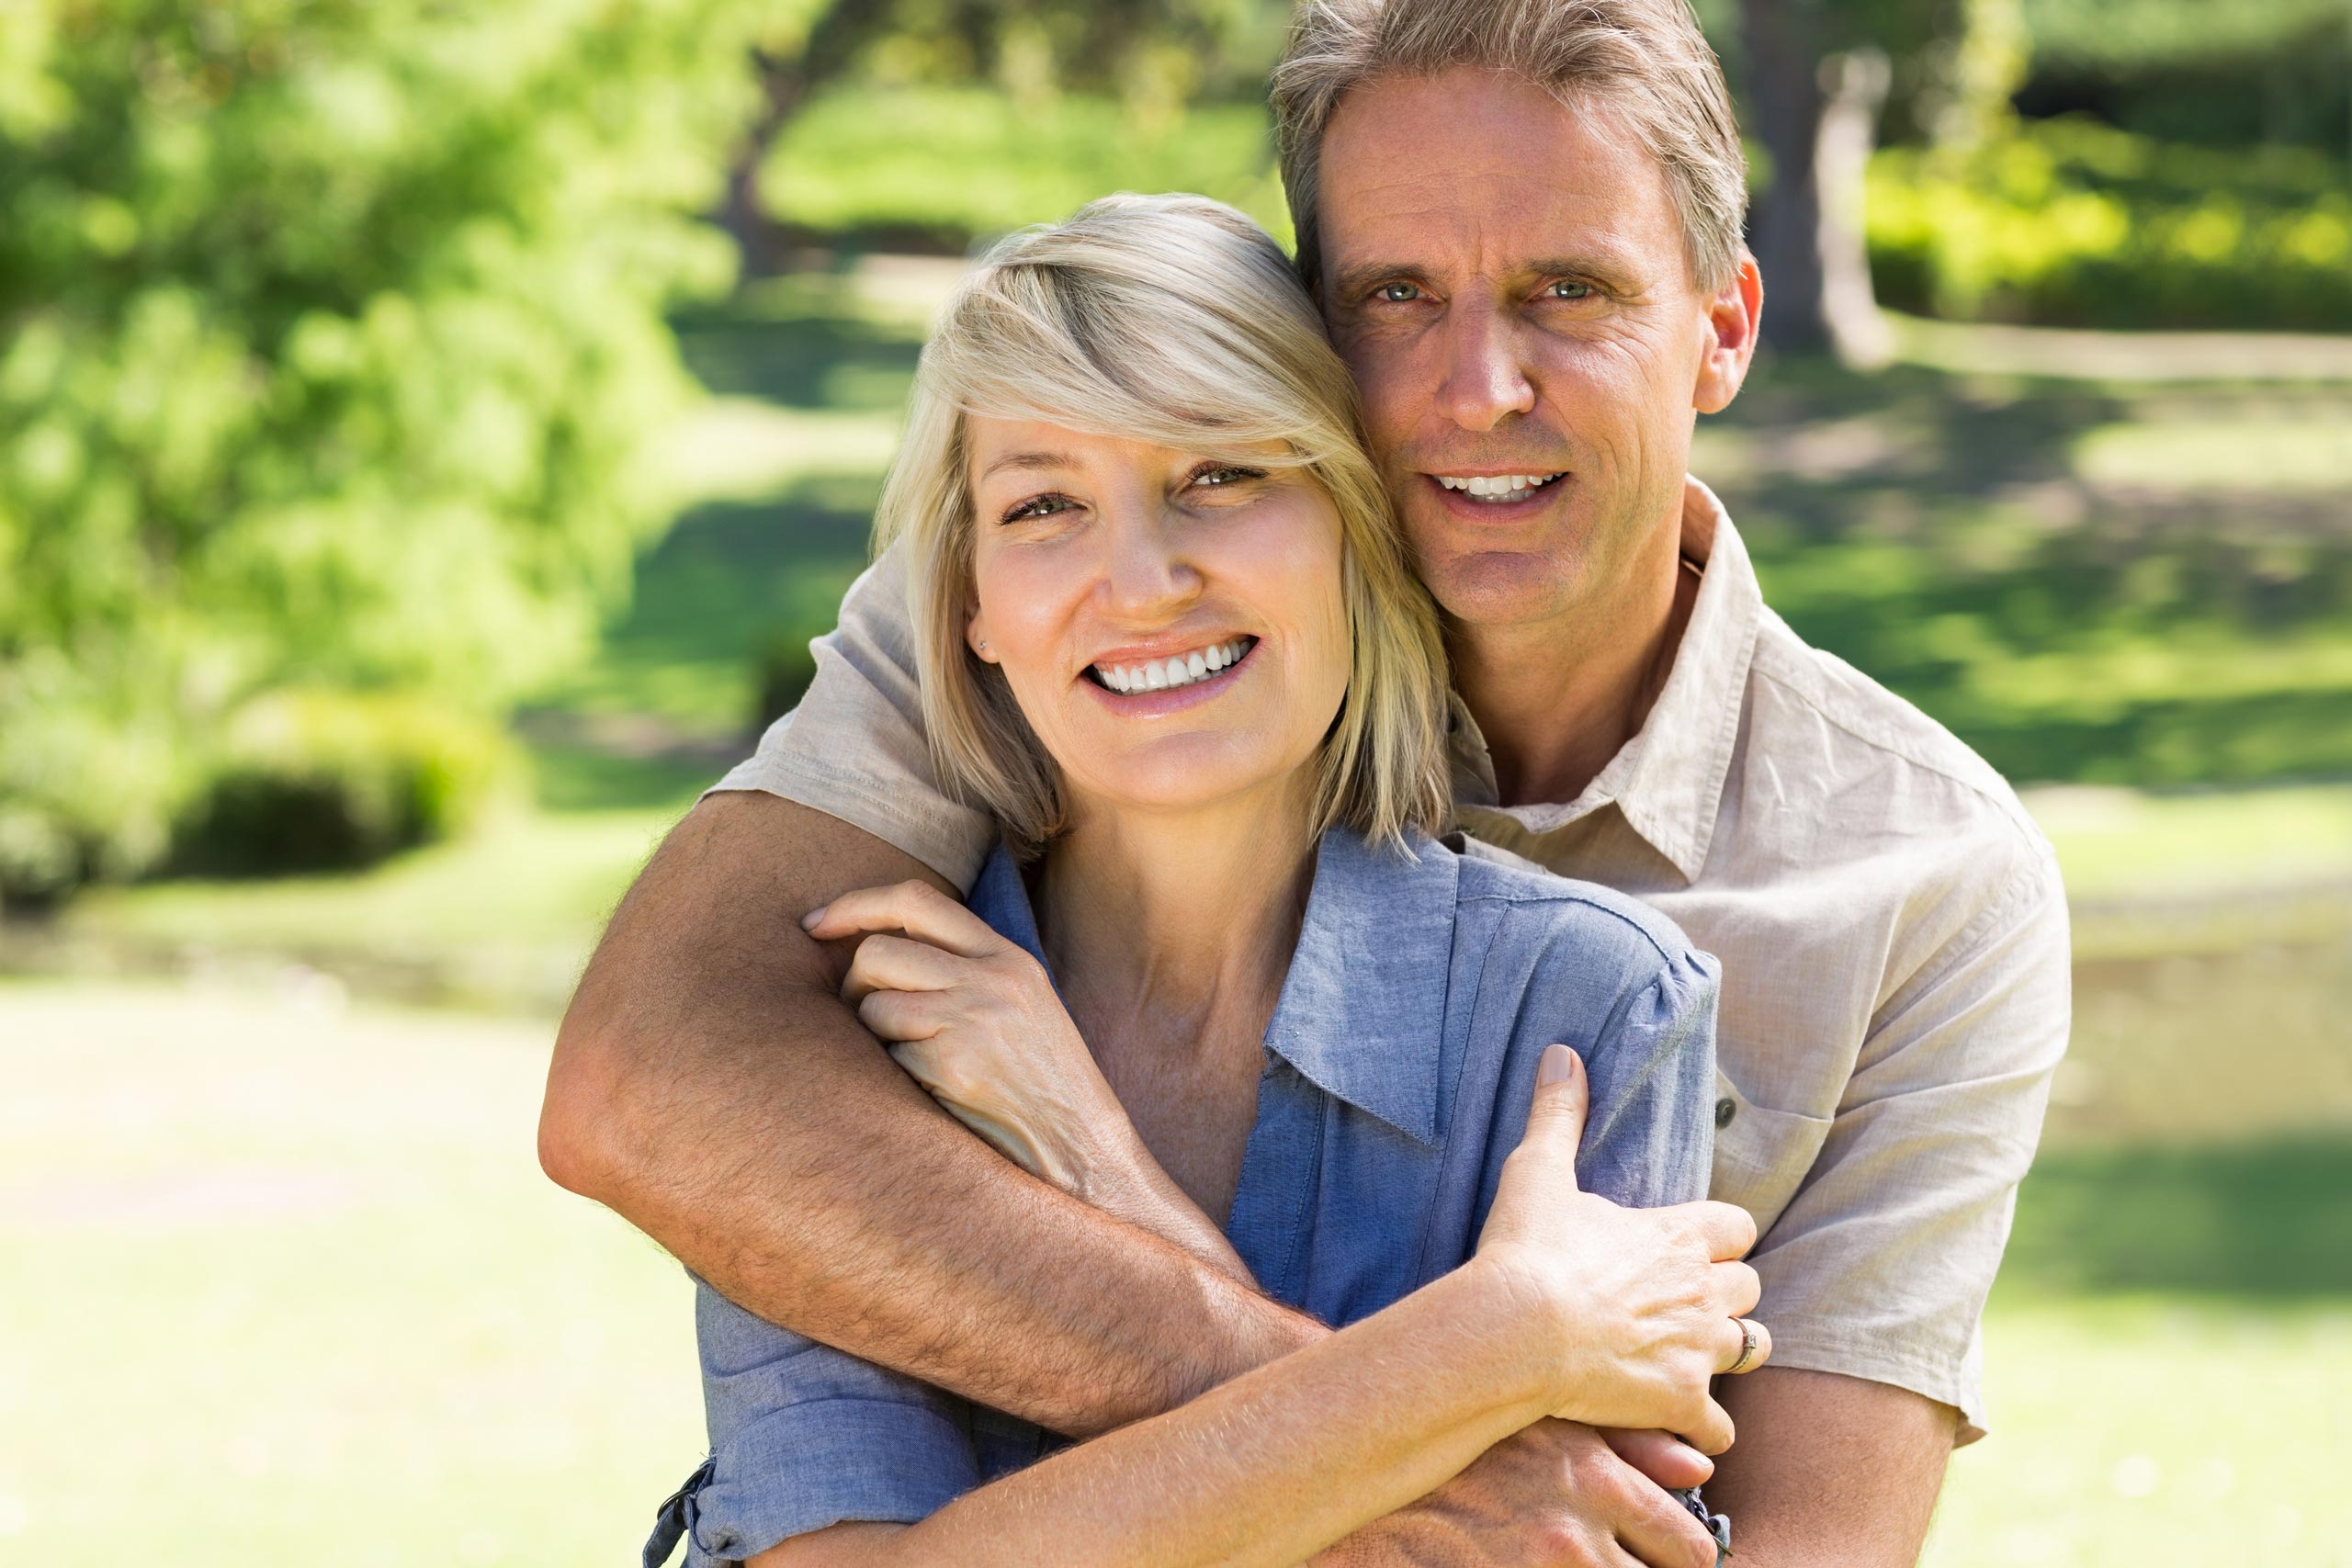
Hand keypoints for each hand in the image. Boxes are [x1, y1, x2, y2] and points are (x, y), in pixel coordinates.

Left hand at [804, 879, 1135, 1190]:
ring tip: (911, 1062)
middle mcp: (992, 979)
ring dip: (873, 1037)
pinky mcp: (953, 1066)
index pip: (916, 901)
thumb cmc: (1038, 1082)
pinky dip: (894, 1076)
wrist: (1079, 1148)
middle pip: (879, 954)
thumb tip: (872, 947)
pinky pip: (887, 1057)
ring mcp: (973, 1020)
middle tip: (866, 1019)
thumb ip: (964, 968)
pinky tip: (929, 1093)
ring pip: (874, 1007)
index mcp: (1008, 957)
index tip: (816, 925)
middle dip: (854, 987)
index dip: (855, 905)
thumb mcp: (1019, 1004)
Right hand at [1311, 1420, 1722, 1567]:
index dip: (1681, 1562)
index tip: (1664, 1563)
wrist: (1361, 1476)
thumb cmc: (1458, 1446)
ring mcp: (1541, 1566)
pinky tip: (1527, 1562)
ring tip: (1560, 1554)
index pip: (1687, 1545)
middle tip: (1613, 1558)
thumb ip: (1629, 1442)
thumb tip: (1698, 1469)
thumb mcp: (1543, 1426)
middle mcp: (1574, 1529)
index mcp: (1593, 1476)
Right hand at [1473, 1046, 1769, 1453]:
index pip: (1737, 1227)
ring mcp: (1699, 1349)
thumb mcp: (1537, 1171)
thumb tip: (1563, 1054)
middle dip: (1726, 1292)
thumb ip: (1558, 1115)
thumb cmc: (1526, 1248)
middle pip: (1750, 1287)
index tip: (1693, 1246)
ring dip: (1727, 1350)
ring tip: (1693, 1356)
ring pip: (1751, 1348)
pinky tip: (1679, 1423)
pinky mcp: (1681, 1401)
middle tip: (1687, 1301)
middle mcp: (1703, 1290)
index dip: (1719, 1237)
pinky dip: (1705, 1426)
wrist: (1516, 1331)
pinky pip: (1720, 1426)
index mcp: (1679, 1234)